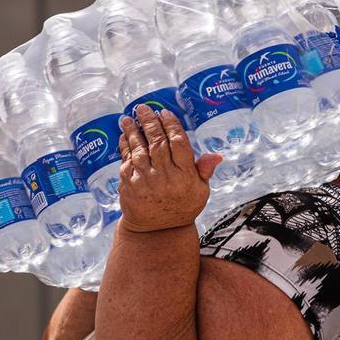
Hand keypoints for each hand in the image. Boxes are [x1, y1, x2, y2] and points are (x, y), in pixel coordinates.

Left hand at [117, 104, 221, 232]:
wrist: (158, 231)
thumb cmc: (182, 207)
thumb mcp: (200, 191)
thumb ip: (204, 171)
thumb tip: (216, 156)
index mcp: (185, 176)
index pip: (179, 144)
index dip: (171, 126)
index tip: (165, 113)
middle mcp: (166, 177)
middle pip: (158, 143)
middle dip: (150, 122)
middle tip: (144, 108)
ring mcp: (146, 181)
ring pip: (139, 150)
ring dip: (133, 131)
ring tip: (128, 118)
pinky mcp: (130, 186)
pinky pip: (127, 161)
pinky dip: (125, 147)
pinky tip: (124, 136)